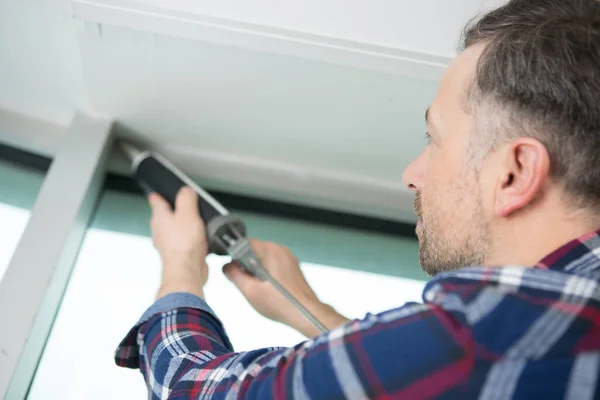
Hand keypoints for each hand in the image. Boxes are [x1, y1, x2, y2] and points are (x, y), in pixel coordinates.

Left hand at [149, 187, 208, 299]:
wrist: (187, 271)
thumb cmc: (184, 245)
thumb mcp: (188, 213)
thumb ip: (187, 198)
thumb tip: (186, 191)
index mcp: (159, 217)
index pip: (156, 199)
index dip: (161, 193)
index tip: (164, 190)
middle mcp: (161, 230)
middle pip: (167, 214)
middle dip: (177, 209)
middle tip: (189, 204)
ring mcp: (168, 243)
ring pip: (176, 228)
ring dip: (186, 224)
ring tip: (198, 221)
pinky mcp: (178, 253)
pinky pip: (185, 241)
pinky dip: (192, 238)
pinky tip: (202, 238)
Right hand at [223, 240, 348, 336]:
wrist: (306, 313)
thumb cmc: (279, 303)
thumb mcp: (250, 291)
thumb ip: (234, 275)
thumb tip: (226, 266)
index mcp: (270, 250)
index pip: (244, 243)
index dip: (235, 256)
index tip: (235, 271)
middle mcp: (281, 249)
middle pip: (254, 250)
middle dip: (246, 265)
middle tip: (248, 283)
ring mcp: (288, 257)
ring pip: (264, 258)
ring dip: (257, 270)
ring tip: (259, 288)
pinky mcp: (293, 267)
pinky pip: (274, 264)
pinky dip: (267, 273)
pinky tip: (269, 289)